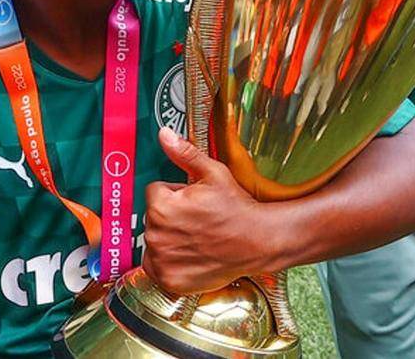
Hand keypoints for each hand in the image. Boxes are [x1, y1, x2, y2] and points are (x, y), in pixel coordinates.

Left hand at [141, 128, 266, 294]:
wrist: (260, 241)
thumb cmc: (237, 208)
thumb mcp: (213, 174)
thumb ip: (184, 154)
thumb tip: (164, 134)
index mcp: (161, 205)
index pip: (155, 192)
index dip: (175, 194)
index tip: (194, 201)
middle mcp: (155, 234)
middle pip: (154, 217)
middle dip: (171, 216)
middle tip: (198, 220)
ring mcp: (161, 260)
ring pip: (155, 241)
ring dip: (170, 239)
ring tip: (197, 238)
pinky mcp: (168, 280)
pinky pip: (158, 267)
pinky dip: (170, 264)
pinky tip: (192, 256)